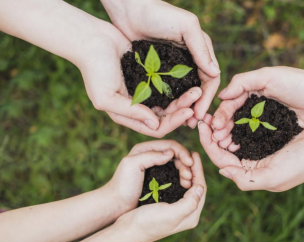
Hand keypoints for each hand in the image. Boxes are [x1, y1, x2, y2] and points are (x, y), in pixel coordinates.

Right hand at [80, 23, 201, 136]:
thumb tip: (155, 125)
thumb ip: (130, 112)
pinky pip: (169, 86)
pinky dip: (179, 86)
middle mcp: (139, 107)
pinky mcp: (151, 77)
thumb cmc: (95, 70)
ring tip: (197, 89)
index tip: (189, 111)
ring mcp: (146, 92)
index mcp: (129, 116)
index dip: (174, 122)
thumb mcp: (106, 97)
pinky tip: (190, 81)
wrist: (93, 40)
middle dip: (183, 109)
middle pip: (167, 116)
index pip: (156, 127)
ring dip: (184, 98)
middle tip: (198, 96)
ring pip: (170, 102)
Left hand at [100, 0, 220, 122]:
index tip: (200, 114)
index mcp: (200, 51)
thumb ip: (201, 48)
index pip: (210, 79)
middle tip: (191, 124)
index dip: (207, 98)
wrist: (128, 9)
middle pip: (198, 89)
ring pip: (183, 92)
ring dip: (183, 107)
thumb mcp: (185, 26)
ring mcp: (174, 67)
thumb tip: (216, 73)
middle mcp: (190, 60)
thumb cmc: (158, 13)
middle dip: (196, 107)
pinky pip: (167, 90)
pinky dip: (168, 101)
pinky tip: (164, 112)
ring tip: (178, 121)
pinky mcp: (158, 70)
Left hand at [102, 140, 194, 216]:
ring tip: (188, 181)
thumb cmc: (122, 185)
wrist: (115, 204)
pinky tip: (185, 184)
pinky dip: (181, 177)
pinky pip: (174, 173)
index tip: (190, 163)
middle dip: (185, 162)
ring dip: (185, 170)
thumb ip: (151, 156)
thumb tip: (171, 153)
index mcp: (145, 148)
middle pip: (175, 154)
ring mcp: (156, 166)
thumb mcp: (132, 165)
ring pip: (176, 164)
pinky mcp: (158, 178)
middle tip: (189, 175)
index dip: (182, 152)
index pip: (170, 145)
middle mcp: (151, 155)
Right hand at [106, 153, 205, 241]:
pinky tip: (174, 168)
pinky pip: (178, 188)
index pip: (201, 188)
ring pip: (188, 186)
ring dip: (186, 172)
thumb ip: (190, 202)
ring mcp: (178, 210)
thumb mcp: (171, 214)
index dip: (199, 170)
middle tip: (189, 154)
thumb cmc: (147, 223)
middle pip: (196, 186)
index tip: (194, 154)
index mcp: (191, 215)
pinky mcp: (168, 206)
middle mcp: (187, 213)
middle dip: (194, 169)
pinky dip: (177, 176)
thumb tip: (201, 187)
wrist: (127, 230)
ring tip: (182, 160)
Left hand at [199, 115, 303, 191]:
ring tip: (213, 113)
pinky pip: (246, 129)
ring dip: (222, 127)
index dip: (208, 144)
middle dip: (212, 134)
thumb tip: (222, 171)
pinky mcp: (267, 136)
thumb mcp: (271, 178)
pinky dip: (236, 122)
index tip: (200, 126)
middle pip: (224, 149)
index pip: (222, 160)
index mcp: (250, 174)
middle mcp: (252, 163)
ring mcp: (259, 149)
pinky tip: (231, 111)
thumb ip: (244, 179)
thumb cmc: (301, 165)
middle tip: (203, 117)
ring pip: (233, 138)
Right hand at [212, 67, 303, 142]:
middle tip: (216, 139)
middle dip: (223, 128)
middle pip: (234, 117)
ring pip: (243, 129)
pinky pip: (256, 137)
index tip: (214, 125)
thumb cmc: (299, 84)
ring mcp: (266, 119)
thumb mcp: (269, 76)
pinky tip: (238, 149)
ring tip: (224, 146)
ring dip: (232, 136)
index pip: (231, 102)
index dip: (221, 113)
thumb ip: (243, 81)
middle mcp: (257, 104)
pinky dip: (246, 142)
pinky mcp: (275, 131)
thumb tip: (221, 95)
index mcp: (253, 90)